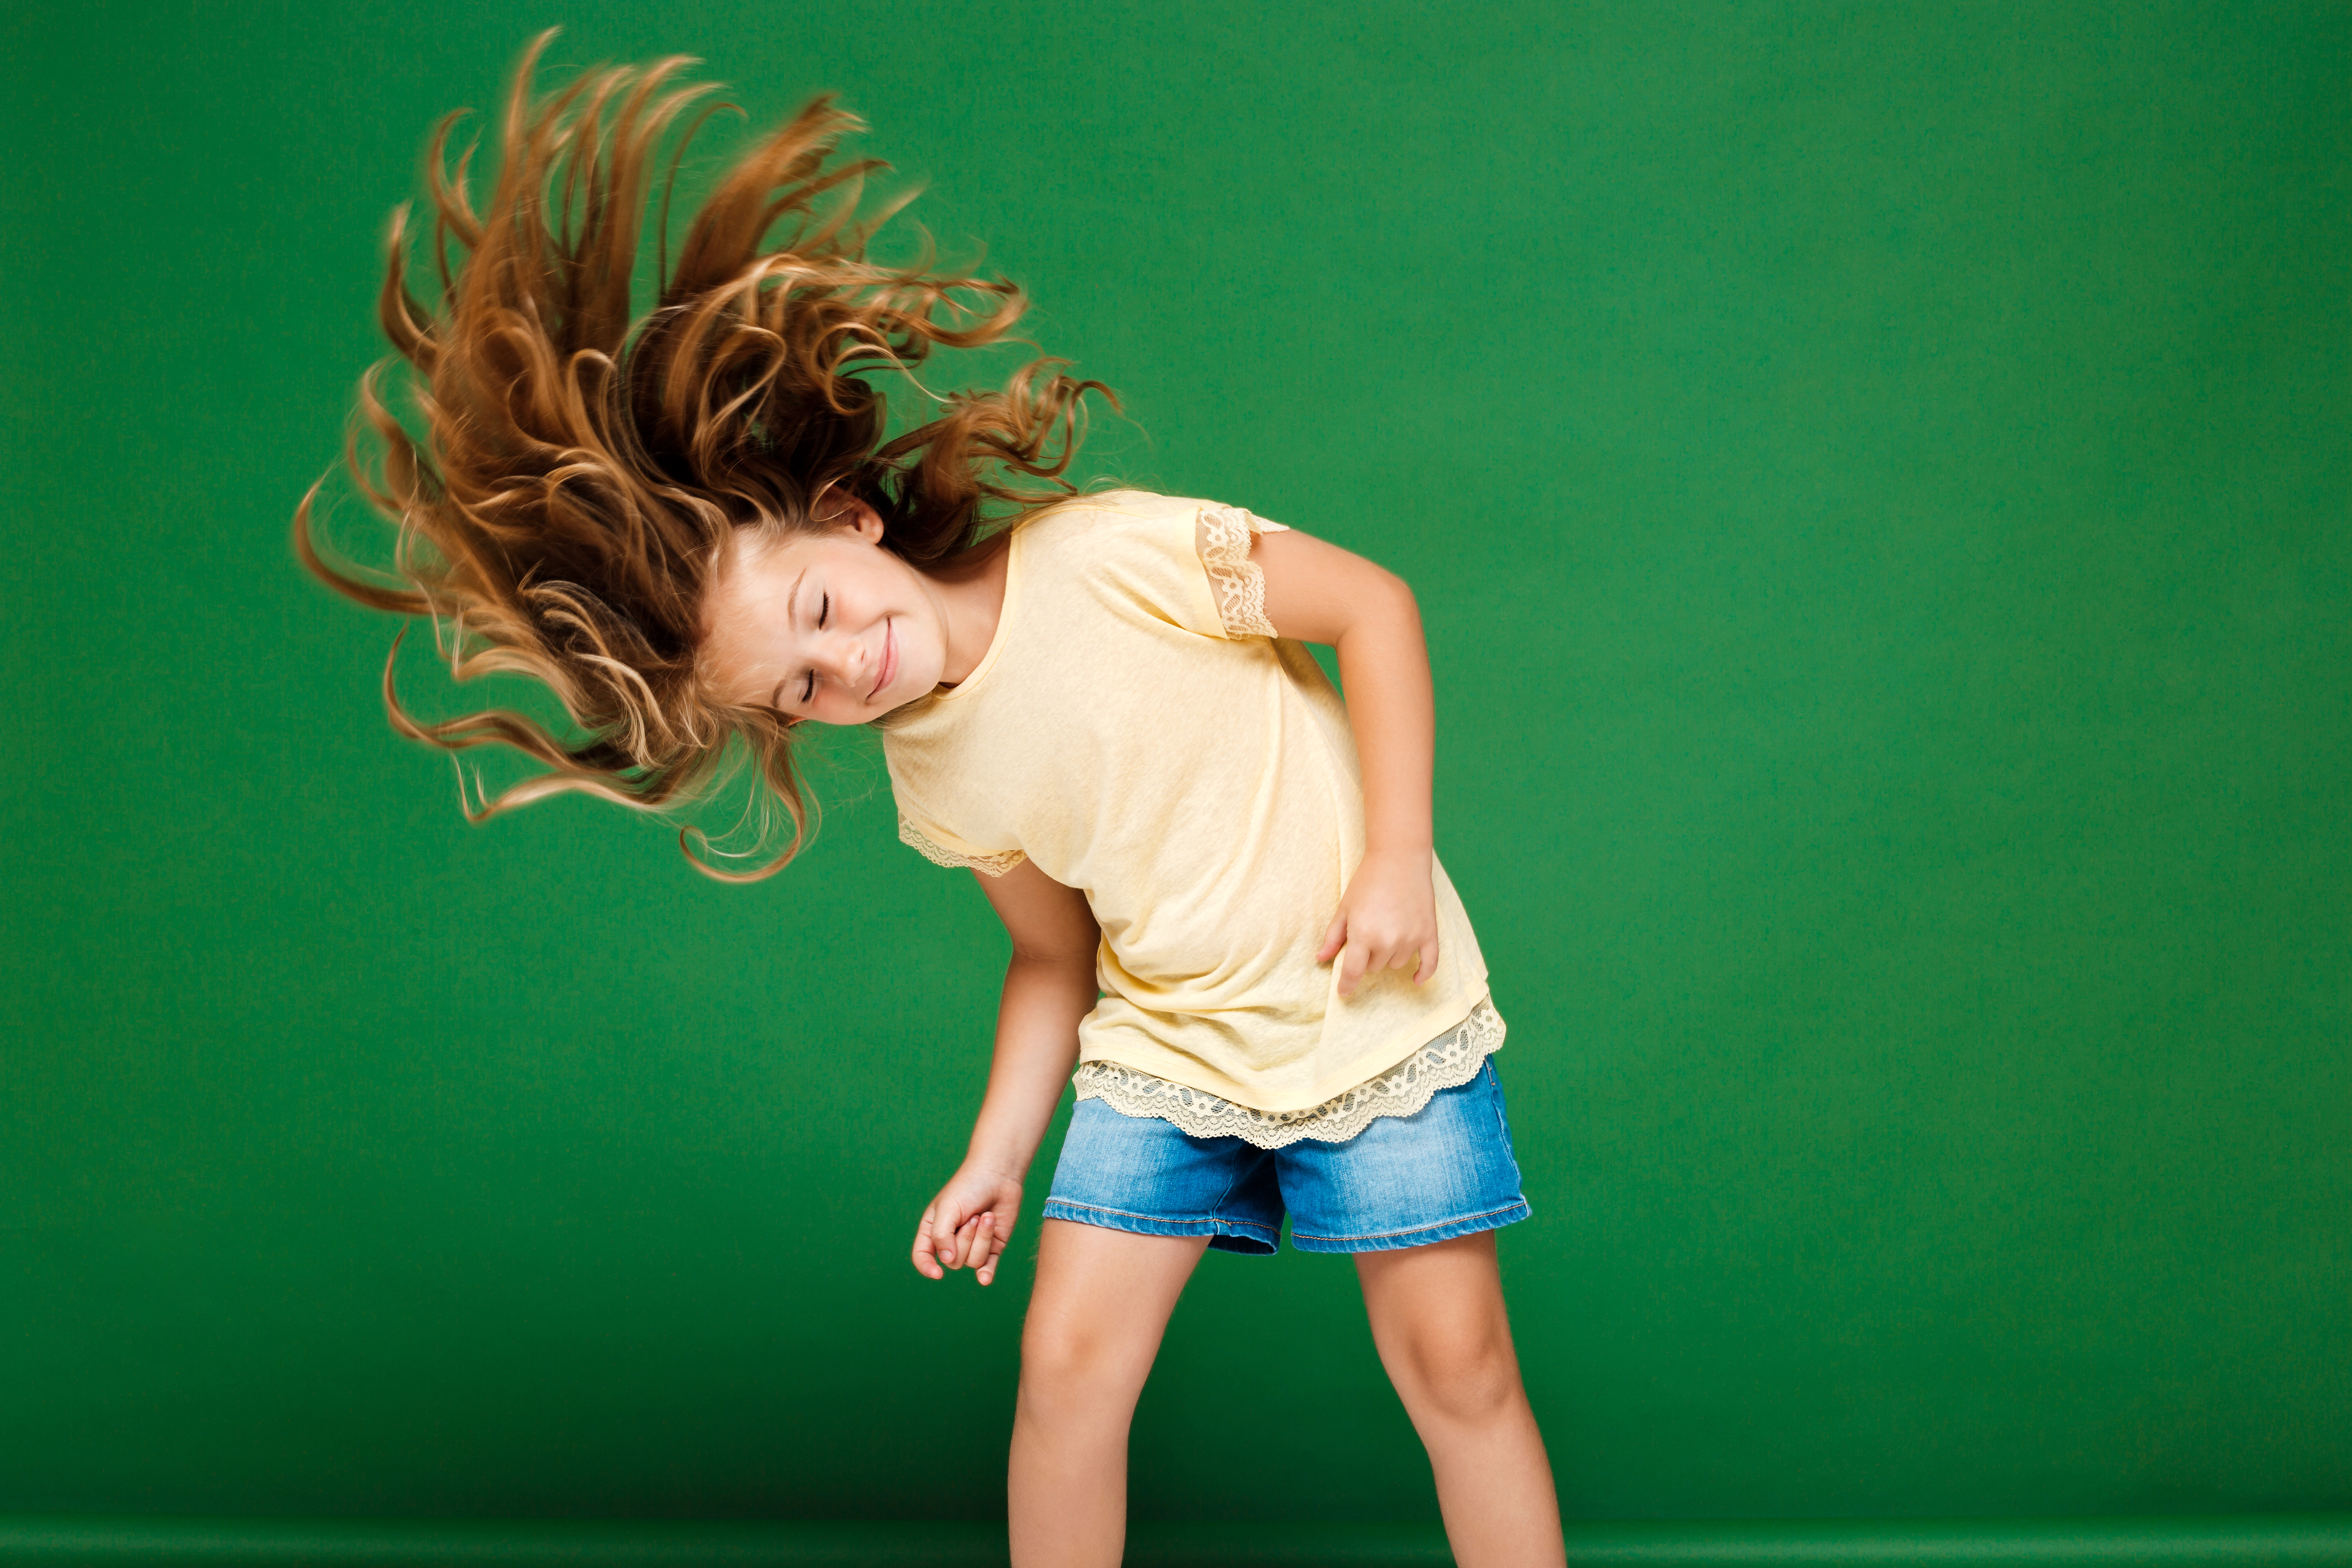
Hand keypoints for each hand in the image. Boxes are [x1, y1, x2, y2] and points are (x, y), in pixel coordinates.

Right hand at [912, 1160, 1023, 1285]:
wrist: (999, 1176)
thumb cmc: (968, 1187)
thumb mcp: (948, 1208)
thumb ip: (941, 1235)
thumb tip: (946, 1260)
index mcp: (932, 1229)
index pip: (922, 1256)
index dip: (926, 1267)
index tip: (938, 1273)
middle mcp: (951, 1241)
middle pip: (953, 1260)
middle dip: (966, 1238)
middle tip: (973, 1214)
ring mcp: (972, 1246)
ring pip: (973, 1261)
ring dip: (982, 1238)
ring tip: (986, 1216)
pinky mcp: (992, 1248)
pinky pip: (987, 1267)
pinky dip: (986, 1274)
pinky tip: (985, 1279)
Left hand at [1316, 846, 1439, 998]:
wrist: (1399, 859)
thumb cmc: (1368, 882)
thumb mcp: (1345, 907)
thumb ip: (1333, 936)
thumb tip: (1321, 958)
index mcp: (1363, 935)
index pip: (1353, 972)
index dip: (1346, 985)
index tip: (1343, 992)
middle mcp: (1387, 941)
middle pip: (1374, 967)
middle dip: (1367, 956)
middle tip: (1368, 932)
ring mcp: (1410, 939)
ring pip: (1396, 964)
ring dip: (1389, 955)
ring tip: (1387, 929)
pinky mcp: (1428, 933)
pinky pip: (1429, 964)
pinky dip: (1423, 974)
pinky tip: (1416, 979)